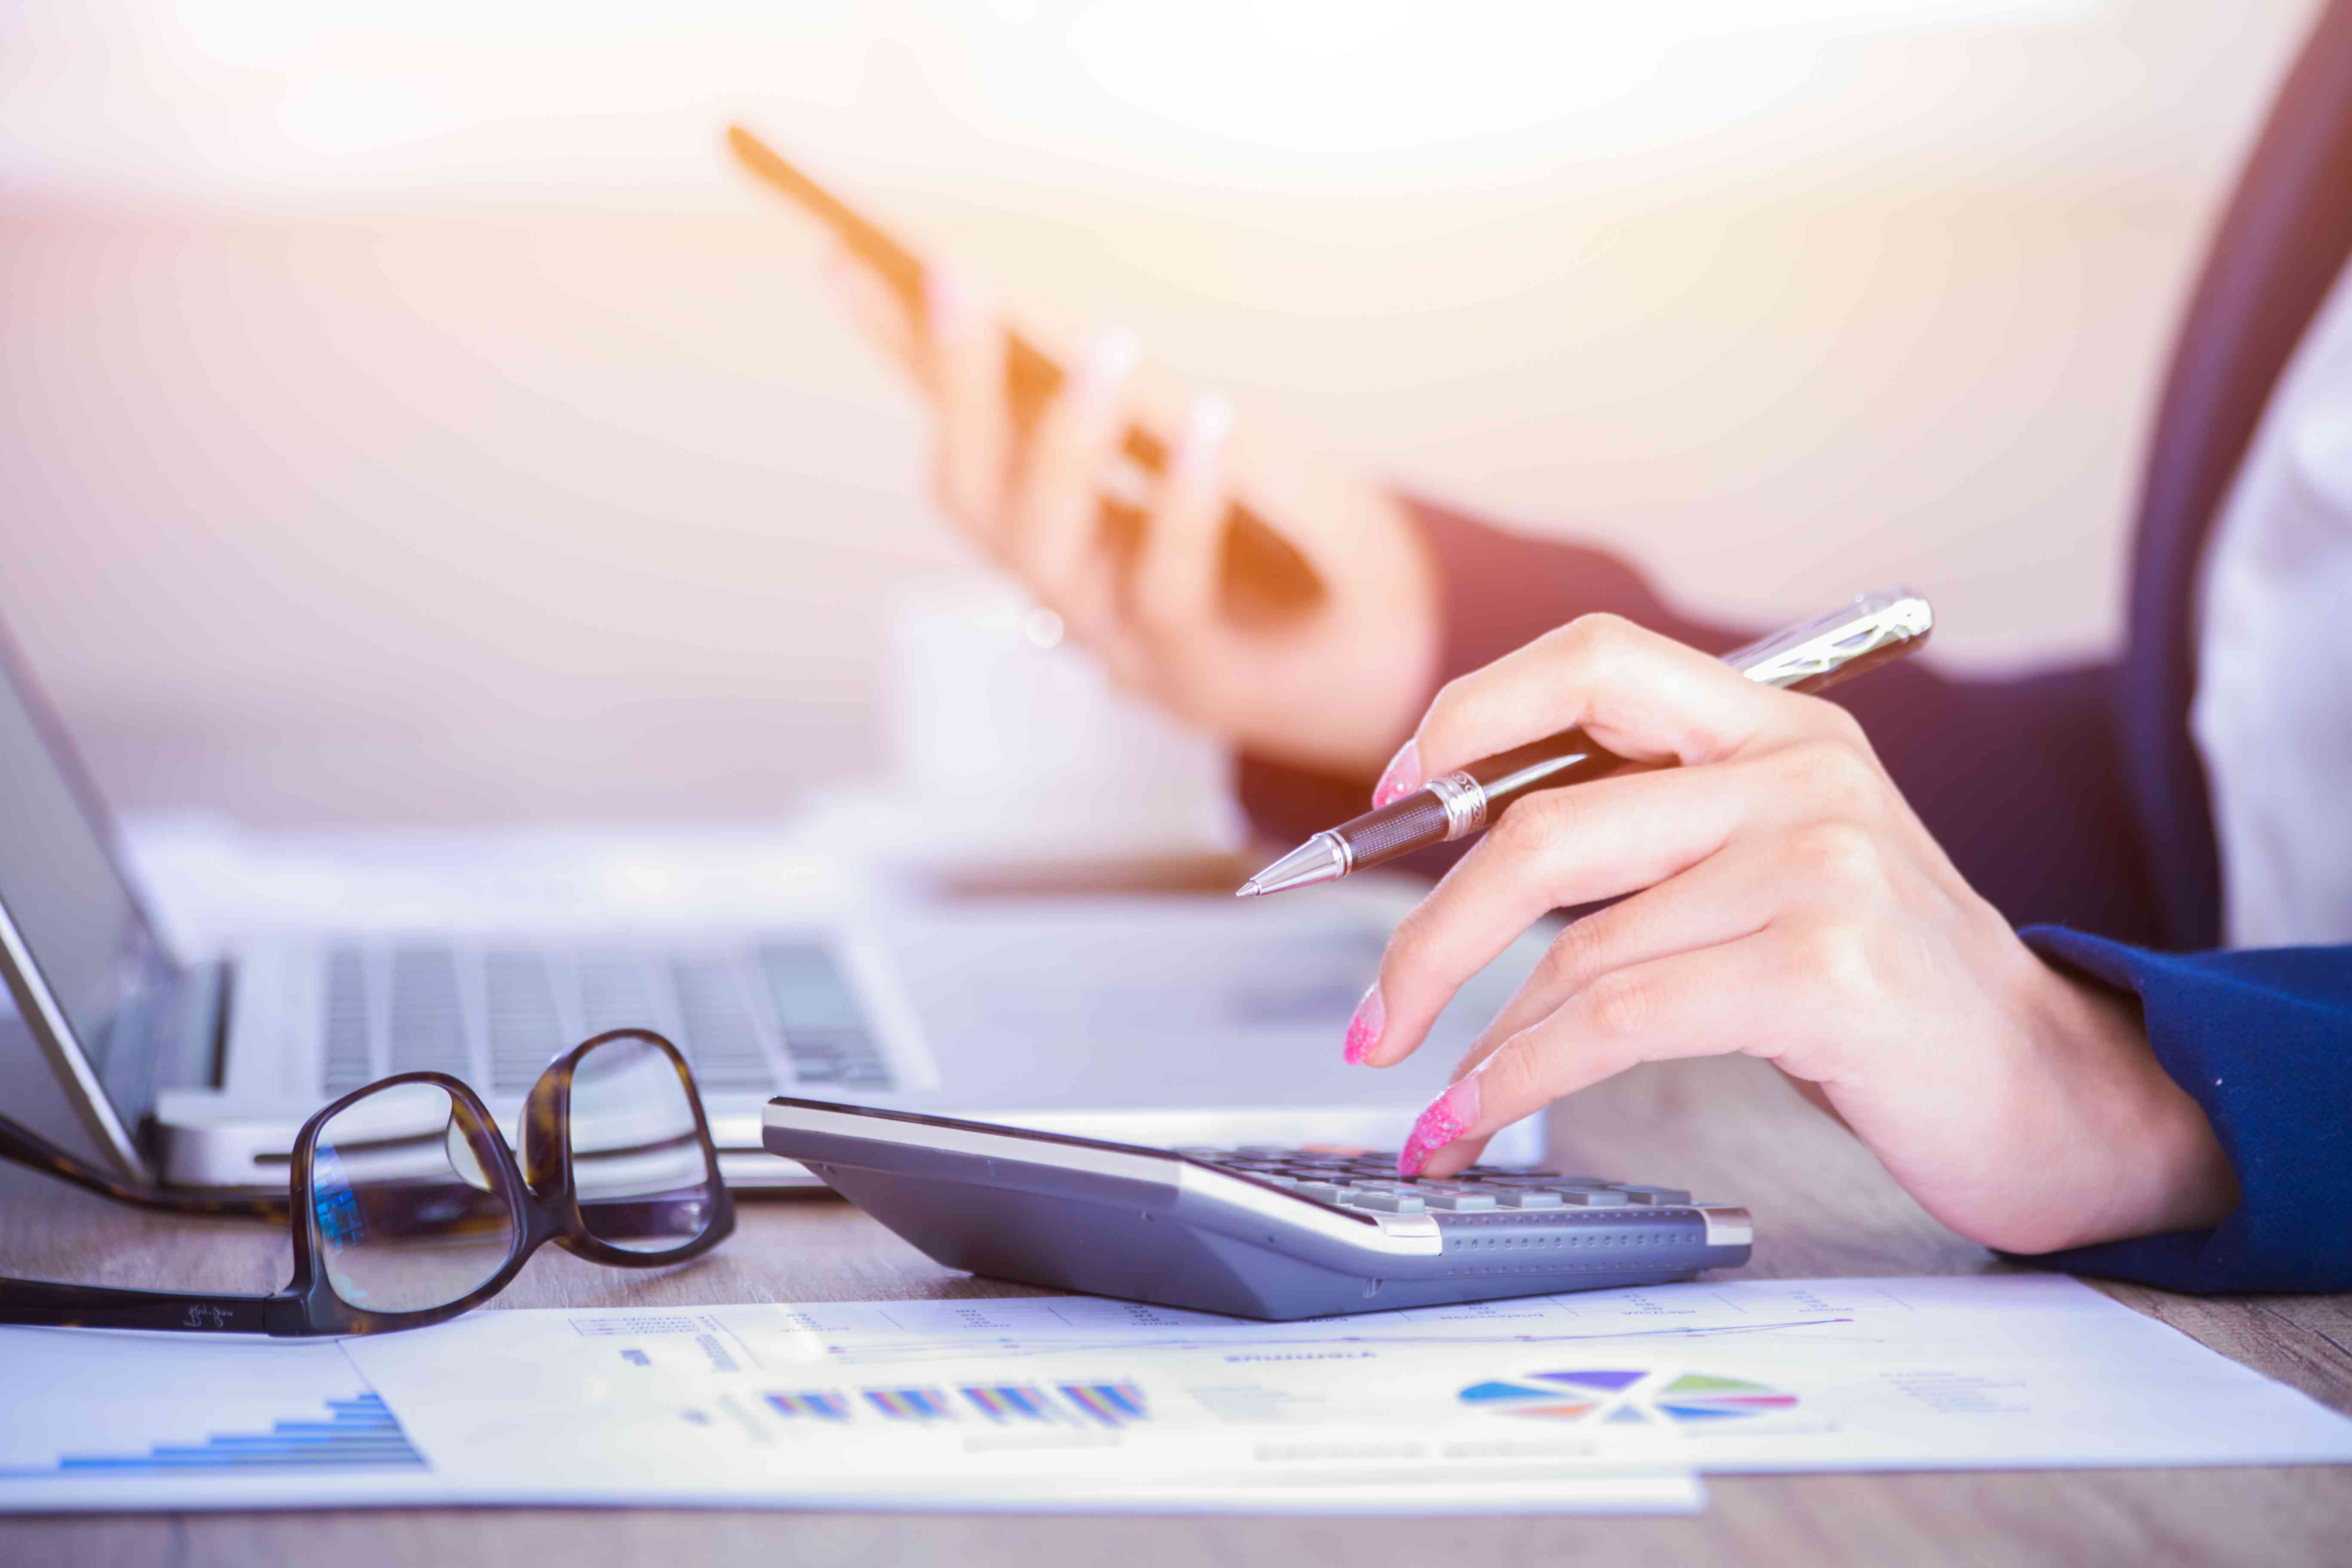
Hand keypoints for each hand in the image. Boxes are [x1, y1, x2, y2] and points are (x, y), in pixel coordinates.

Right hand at [819, 249, 1438, 777]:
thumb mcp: (1209, 448)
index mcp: (1052, 527)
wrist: (1392, 657)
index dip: (900, 358)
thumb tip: (1045, 317)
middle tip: (952, 281)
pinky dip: (1183, 504)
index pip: (956, 432)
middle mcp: (1062, 590)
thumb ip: (1130, 400)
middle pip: (975, 499)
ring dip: (1064, 443)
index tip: (846, 256)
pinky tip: (1208, 423)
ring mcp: (1118, 641)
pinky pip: (1168, 588)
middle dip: (956, 389)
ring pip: (1046, 552)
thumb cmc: (1294, 540)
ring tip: (1103, 347)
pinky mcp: (1197, 675)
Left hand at [1347, 613, 2237, 1255]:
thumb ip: (1651, 831)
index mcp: (1779, 726)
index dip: (1469, 715)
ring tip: (1433, 1101)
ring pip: (1574, 948)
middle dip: (1430, 932)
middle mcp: (1799, 776)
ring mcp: (1818, 866)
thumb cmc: (1886, 989)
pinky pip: (1614, 1022)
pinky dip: (1517, 1081)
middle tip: (1371, 1015)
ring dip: (1478, 1040)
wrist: (2049, 1093)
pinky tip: (1473, 1121)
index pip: (1592, 658)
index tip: (1389, 797)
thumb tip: (1459, 852)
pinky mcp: (1823, 970)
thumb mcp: (1774, 866)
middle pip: (1545, 824)